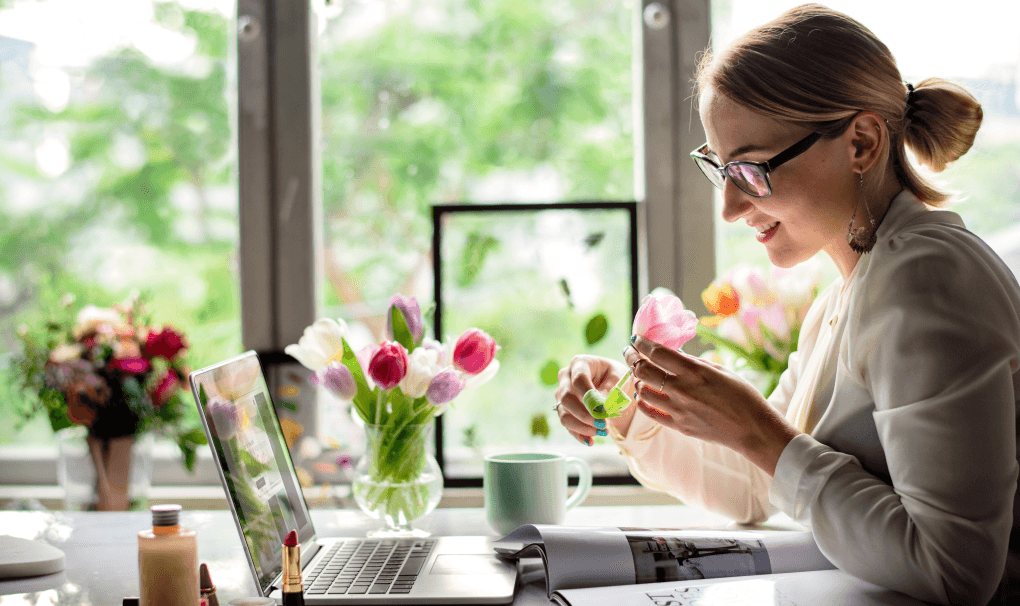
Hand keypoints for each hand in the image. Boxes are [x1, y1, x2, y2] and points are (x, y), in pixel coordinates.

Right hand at [554, 355, 633, 445]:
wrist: (611, 383)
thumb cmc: (615, 376)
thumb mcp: (618, 378)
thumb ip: (609, 390)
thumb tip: (601, 407)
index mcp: (580, 363)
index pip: (579, 378)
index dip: (589, 396)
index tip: (603, 410)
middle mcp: (566, 377)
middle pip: (566, 398)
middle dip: (585, 414)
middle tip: (603, 424)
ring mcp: (562, 394)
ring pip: (564, 414)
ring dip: (583, 427)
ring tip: (603, 432)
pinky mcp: (564, 409)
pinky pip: (567, 425)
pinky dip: (579, 434)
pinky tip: (591, 441)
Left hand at [624, 335, 799, 474]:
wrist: (752, 429)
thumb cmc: (742, 396)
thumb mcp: (720, 370)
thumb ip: (694, 363)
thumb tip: (674, 354)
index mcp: (695, 372)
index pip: (657, 353)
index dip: (641, 343)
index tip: (635, 338)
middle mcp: (682, 390)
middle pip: (642, 371)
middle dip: (631, 358)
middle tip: (628, 352)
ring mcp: (678, 410)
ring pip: (642, 391)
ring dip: (636, 380)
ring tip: (638, 373)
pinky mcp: (678, 426)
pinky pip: (649, 412)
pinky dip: (642, 401)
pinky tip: (643, 394)